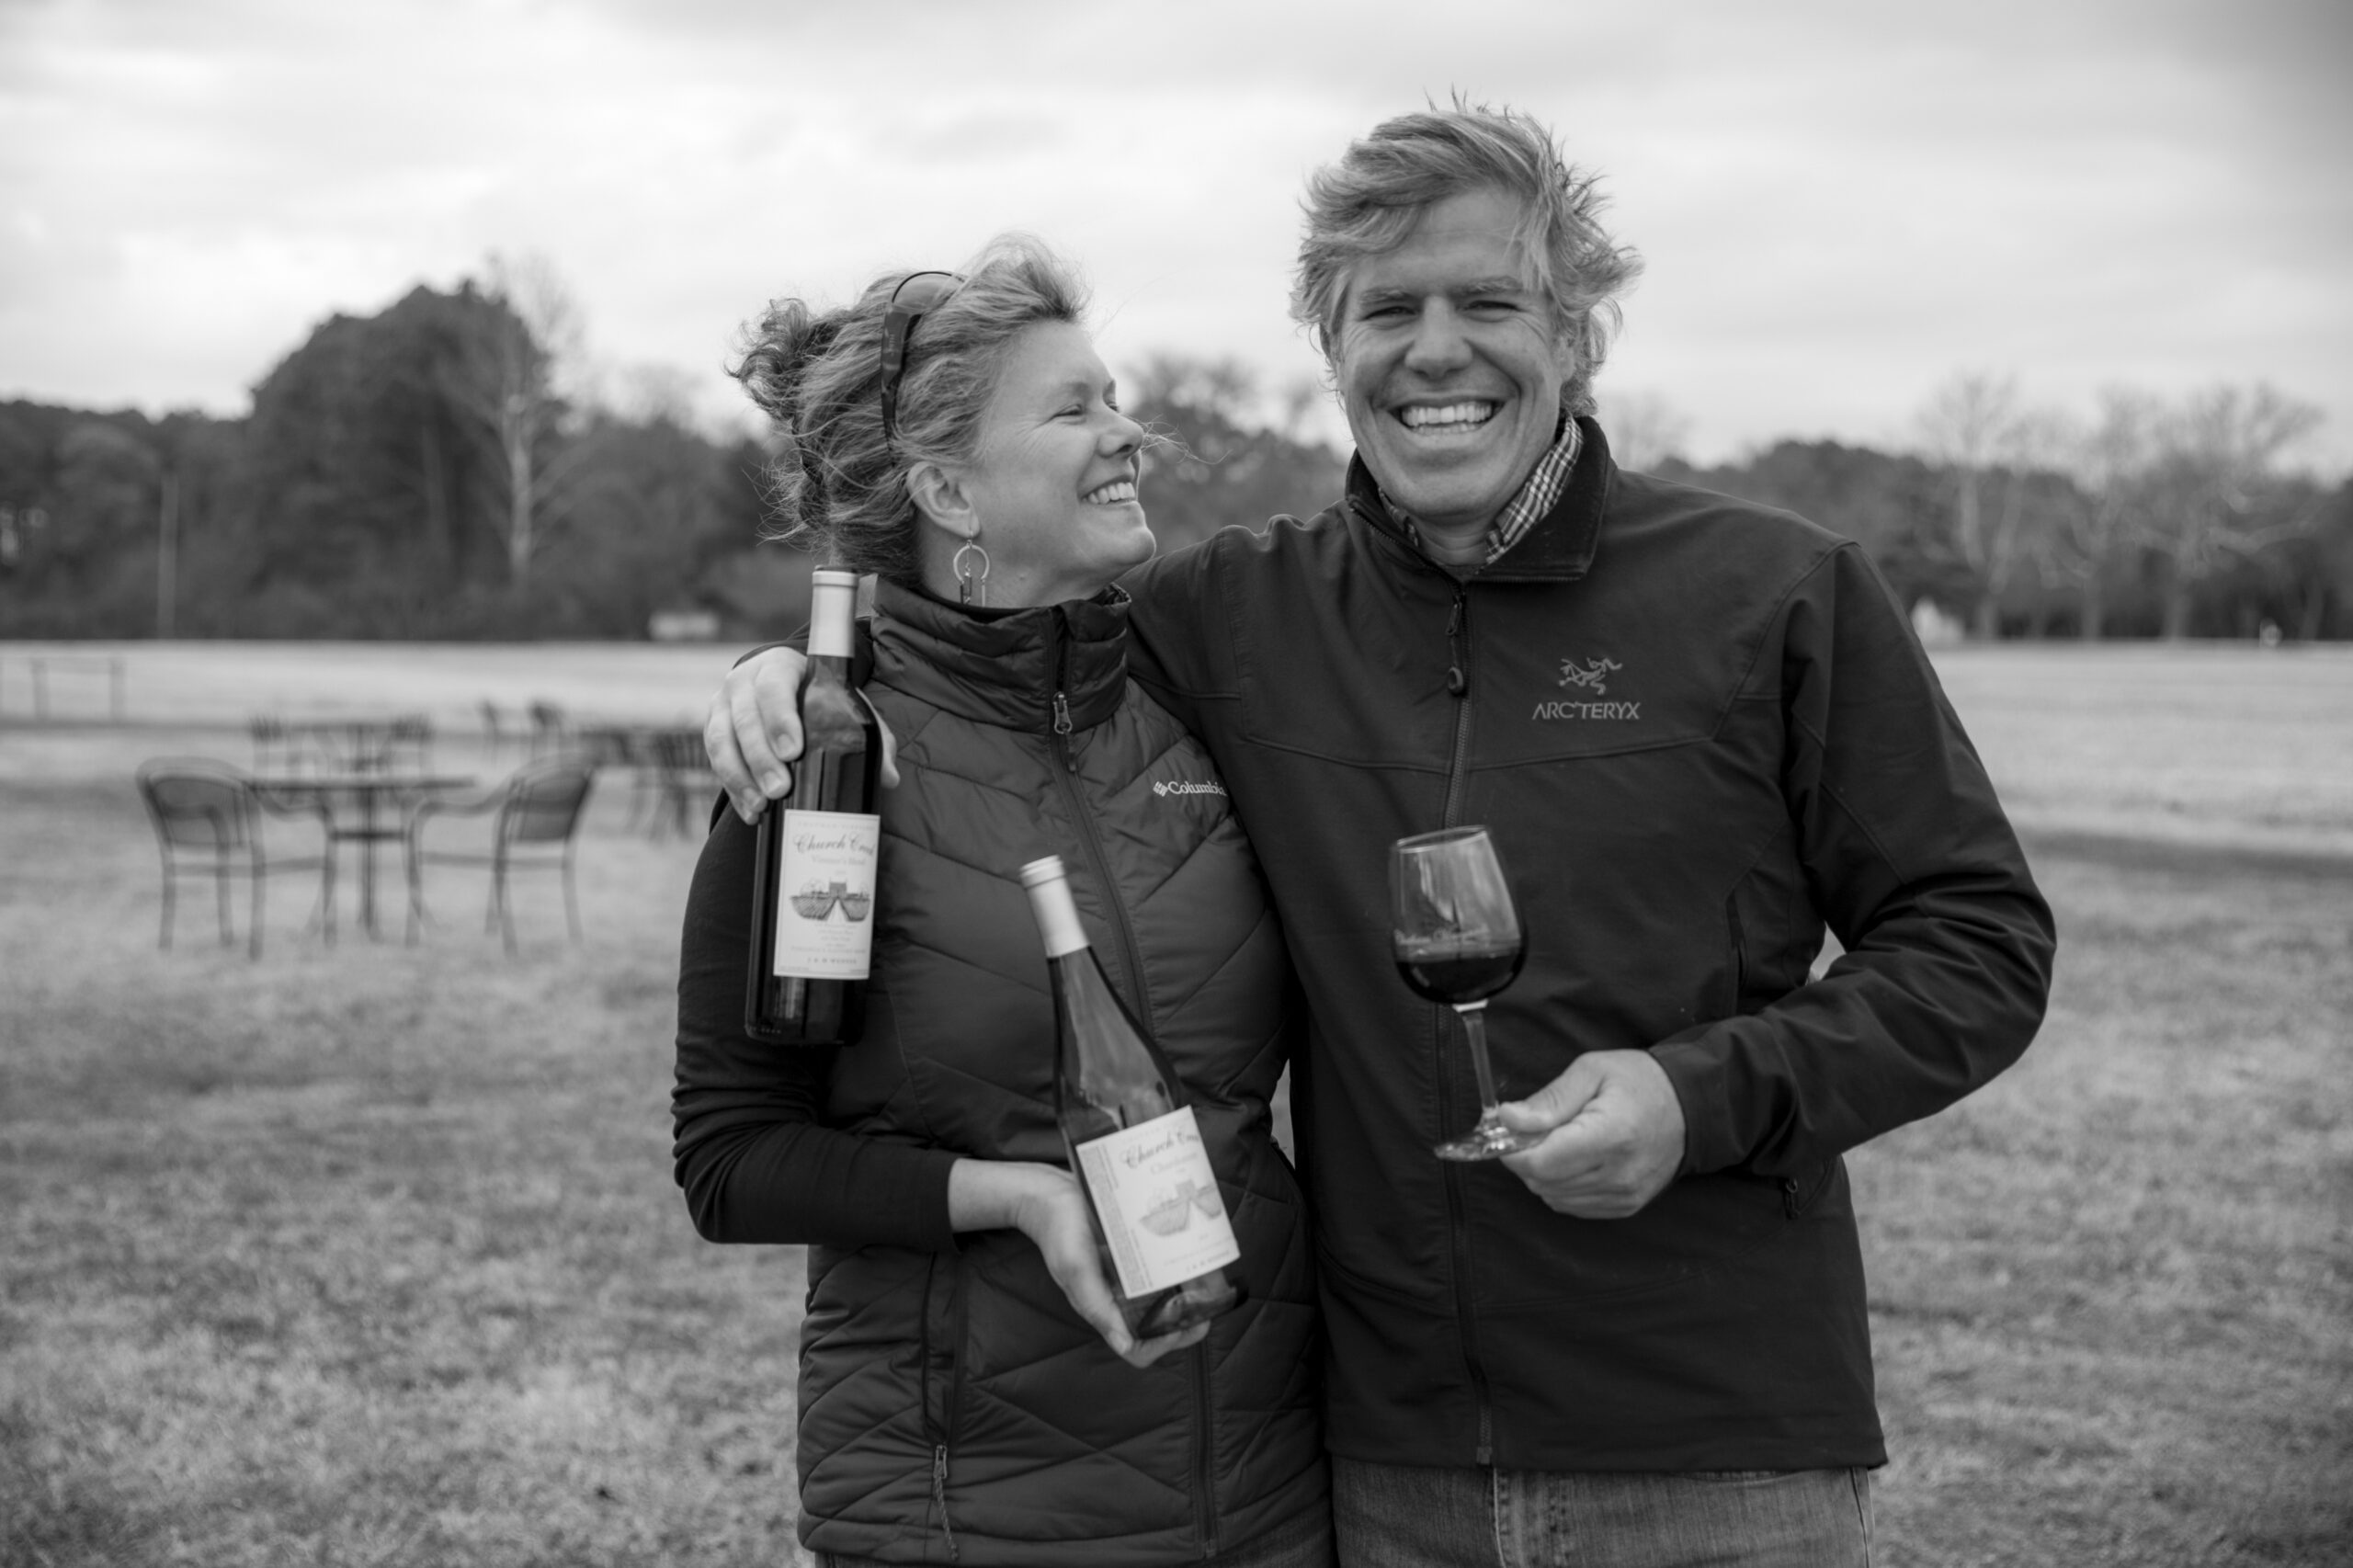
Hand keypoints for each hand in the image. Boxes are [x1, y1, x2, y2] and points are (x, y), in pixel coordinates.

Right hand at [705, 645, 898, 823]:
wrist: (781, 682)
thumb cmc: (818, 696)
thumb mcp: (844, 703)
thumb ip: (869, 733)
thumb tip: (889, 777)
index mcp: (777, 667)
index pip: (773, 688)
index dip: (779, 719)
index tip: (792, 751)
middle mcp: (743, 682)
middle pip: (744, 719)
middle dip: (760, 758)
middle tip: (779, 789)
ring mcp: (723, 706)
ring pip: (721, 741)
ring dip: (740, 777)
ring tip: (762, 806)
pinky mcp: (714, 730)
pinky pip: (715, 761)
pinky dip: (733, 789)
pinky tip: (751, 812)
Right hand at [948, 1160, 1207, 1368]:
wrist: (1052, 1195)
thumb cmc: (1059, 1235)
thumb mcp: (1075, 1270)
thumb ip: (1097, 1307)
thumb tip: (1124, 1344)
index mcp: (1105, 1311)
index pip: (1139, 1349)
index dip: (1164, 1345)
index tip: (1185, 1325)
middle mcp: (1121, 1300)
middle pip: (1161, 1326)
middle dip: (1190, 1319)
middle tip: (1211, 1301)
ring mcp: (1130, 1278)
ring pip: (1169, 1298)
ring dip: (1193, 1293)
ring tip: (1212, 1277)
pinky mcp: (1137, 1255)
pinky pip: (1165, 1268)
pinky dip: (1183, 1265)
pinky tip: (1196, 1251)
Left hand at [1497, 1050, 1685, 1218]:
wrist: (1691, 1107)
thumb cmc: (1639, 1082)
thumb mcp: (1591, 1071)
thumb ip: (1549, 1100)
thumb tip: (1508, 1119)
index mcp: (1610, 1136)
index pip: (1539, 1163)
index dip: (1512, 1149)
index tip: (1510, 1127)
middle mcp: (1618, 1174)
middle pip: (1541, 1182)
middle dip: (1526, 1156)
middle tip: (1536, 1128)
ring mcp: (1624, 1195)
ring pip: (1553, 1197)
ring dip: (1544, 1172)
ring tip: (1561, 1141)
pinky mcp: (1626, 1206)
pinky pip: (1572, 1205)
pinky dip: (1561, 1185)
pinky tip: (1575, 1159)